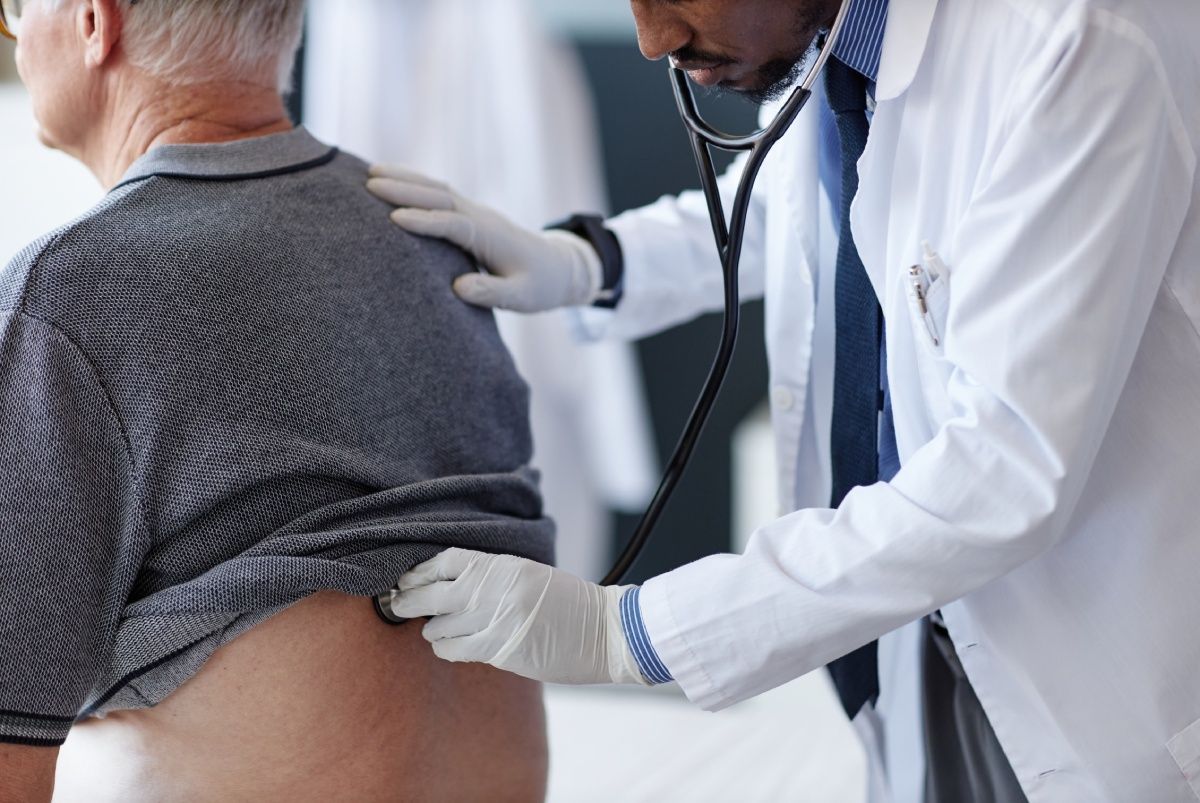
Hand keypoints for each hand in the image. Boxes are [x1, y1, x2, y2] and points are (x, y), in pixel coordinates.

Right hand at [367, 166, 603, 312]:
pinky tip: (392, 180)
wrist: (558, 268)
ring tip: (370, 172)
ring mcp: (475, 213)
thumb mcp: (520, 297)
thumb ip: (492, 293)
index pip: (453, 225)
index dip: (425, 222)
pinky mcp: (470, 214)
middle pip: (440, 197)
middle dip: (405, 189)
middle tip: (369, 184)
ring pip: (437, 189)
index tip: (394, 219)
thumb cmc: (538, 286)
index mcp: (490, 237)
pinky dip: (415, 184)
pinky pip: (439, 194)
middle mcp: (481, 218)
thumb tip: (459, 287)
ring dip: (406, 179)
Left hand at [389, 548, 650, 685]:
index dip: (420, 570)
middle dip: (408, 599)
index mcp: (505, 566)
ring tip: (434, 628)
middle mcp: (497, 590)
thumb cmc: (571, 604)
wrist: (607, 632)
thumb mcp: (531, 576)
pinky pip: (454, 650)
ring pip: (438, 626)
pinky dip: (445, 648)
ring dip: (431, 629)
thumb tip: (449, 585)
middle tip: (397, 603)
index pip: (448, 561)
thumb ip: (493, 577)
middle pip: (433, 592)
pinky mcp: (501, 650)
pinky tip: (448, 646)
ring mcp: (497, 621)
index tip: (405, 578)